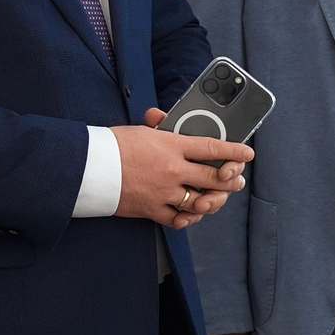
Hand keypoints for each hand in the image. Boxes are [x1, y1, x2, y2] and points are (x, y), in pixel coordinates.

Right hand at [114, 108, 252, 228]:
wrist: (88, 167)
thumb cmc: (113, 145)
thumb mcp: (141, 131)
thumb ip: (161, 128)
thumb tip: (163, 116)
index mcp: (172, 146)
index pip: (212, 148)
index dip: (234, 151)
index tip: (247, 153)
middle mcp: (173, 170)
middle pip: (214, 178)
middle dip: (230, 180)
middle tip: (236, 180)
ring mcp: (164, 192)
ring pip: (201, 201)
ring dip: (214, 201)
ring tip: (218, 198)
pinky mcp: (152, 209)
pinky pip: (178, 218)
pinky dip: (188, 217)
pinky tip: (193, 212)